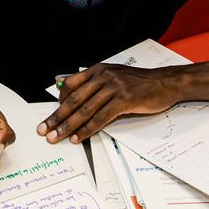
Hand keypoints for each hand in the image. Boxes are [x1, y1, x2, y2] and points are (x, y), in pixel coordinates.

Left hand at [39, 64, 182, 142]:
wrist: (165, 82)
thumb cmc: (139, 82)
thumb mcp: (113, 76)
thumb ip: (93, 83)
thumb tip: (67, 86)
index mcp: (97, 70)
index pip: (70, 85)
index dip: (58, 102)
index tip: (50, 115)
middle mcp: (102, 77)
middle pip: (73, 100)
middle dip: (56, 117)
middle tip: (44, 129)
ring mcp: (113, 88)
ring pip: (84, 110)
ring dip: (67, 126)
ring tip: (56, 137)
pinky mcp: (123, 100)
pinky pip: (100, 118)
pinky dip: (87, 130)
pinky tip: (78, 137)